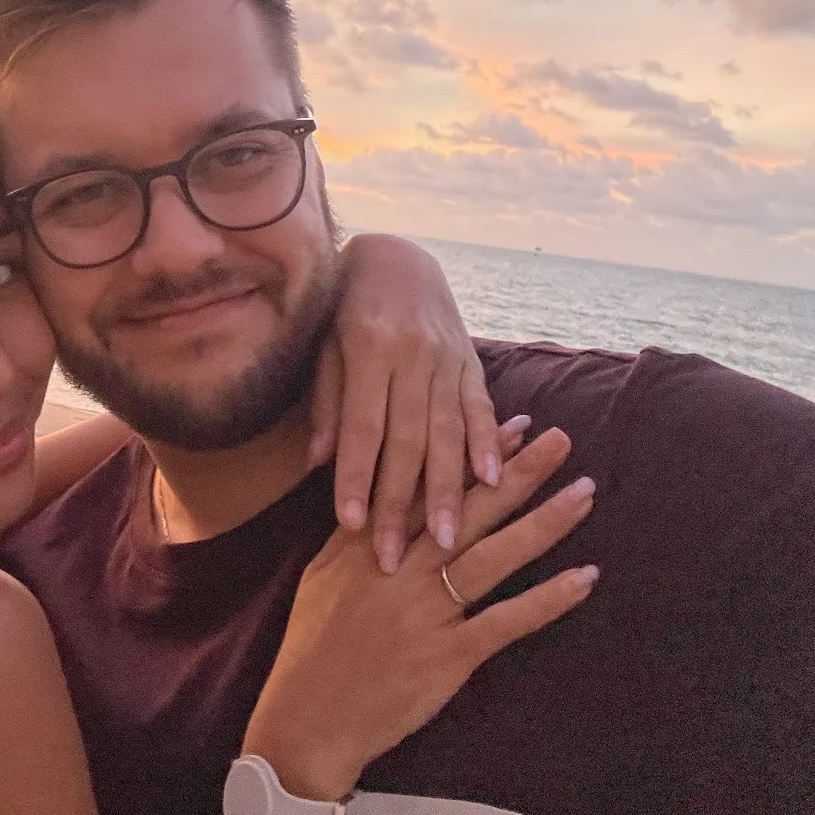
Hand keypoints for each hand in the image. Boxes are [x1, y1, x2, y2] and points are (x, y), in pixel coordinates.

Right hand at [242, 428, 597, 802]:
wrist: (308, 718)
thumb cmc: (310, 648)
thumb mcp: (322, 577)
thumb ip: (356, 536)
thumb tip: (379, 496)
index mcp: (370, 543)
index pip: (428, 487)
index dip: (471, 455)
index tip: (509, 424)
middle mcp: (401, 568)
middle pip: (468, 510)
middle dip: (518, 471)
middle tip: (559, 438)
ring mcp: (427, 611)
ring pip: (495, 556)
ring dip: (544, 522)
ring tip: (584, 491)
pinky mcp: (448, 655)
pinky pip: (506, 621)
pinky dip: (548, 600)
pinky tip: (584, 577)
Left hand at [308, 234, 501, 572]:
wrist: (396, 255)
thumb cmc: (342, 305)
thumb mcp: (321, 342)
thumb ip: (326, 399)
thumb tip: (318, 461)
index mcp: (367, 346)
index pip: (362, 426)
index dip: (357, 477)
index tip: (351, 526)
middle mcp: (411, 353)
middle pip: (407, 439)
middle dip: (400, 503)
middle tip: (393, 558)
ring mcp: (447, 356)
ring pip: (448, 431)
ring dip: (450, 490)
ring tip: (447, 539)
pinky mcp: (471, 359)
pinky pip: (481, 405)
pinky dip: (489, 442)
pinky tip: (496, 479)